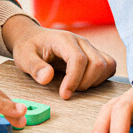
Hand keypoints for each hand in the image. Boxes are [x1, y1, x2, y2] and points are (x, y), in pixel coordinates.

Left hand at [2, 15, 116, 98]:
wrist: (33, 37)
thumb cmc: (28, 47)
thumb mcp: (23, 57)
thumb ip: (34, 67)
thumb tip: (47, 78)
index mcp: (64, 40)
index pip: (79, 59)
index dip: (74, 80)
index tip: (64, 95)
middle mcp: (81, 41)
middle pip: (97, 64)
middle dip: (85, 83)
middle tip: (68, 91)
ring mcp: (89, 47)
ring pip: (107, 65)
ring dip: (95, 81)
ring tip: (77, 87)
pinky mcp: (94, 53)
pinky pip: (109, 65)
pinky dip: (102, 78)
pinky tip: (86, 83)